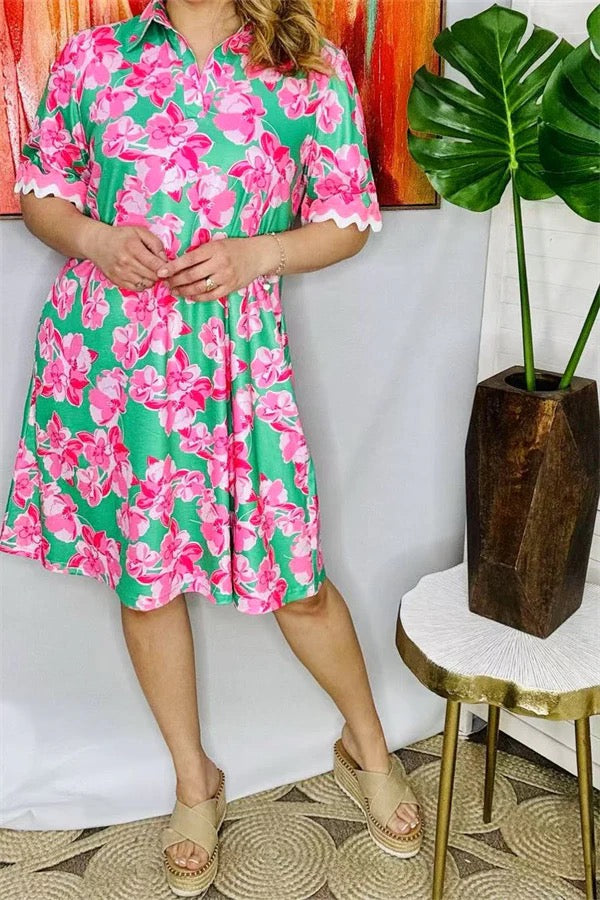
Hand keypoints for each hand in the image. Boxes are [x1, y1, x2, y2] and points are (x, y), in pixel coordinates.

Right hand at [86, 224, 166, 290]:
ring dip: (152, 279)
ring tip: (149, 270)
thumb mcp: (139, 232)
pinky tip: (141, 275)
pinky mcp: (117, 282)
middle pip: (153, 276)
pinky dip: (143, 284)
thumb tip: (166, 259)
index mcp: (133, 248)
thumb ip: (155, 244)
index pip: (156, 265)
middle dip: (160, 274)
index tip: (168, 266)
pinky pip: (137, 288)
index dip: (166, 267)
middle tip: (160, 268)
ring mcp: (121, 274)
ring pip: (146, 284)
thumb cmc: (121, 236)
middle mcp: (126, 263)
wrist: (96, 243)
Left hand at [157, 236, 278, 301]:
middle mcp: (219, 264)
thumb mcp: (216, 244)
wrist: (257, 255)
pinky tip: (189, 296)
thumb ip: (200, 253)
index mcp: (213, 249)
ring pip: (199, 288)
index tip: (161, 272)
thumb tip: (178, 263)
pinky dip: (197, 297)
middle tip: (166, 283)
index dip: (173, 267)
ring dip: (184, 291)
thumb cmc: (234, 248)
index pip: (188, 260)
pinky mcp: (230, 288)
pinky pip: (210, 296)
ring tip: (175, 290)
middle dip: (175, 281)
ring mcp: (225, 277)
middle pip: (191, 276)